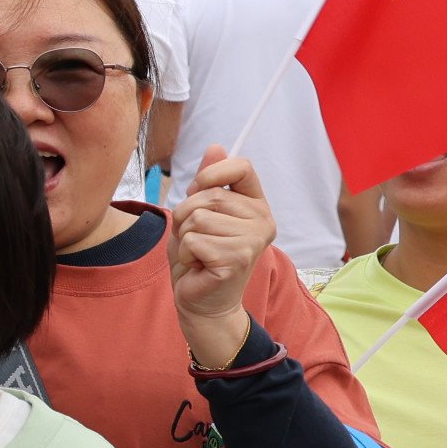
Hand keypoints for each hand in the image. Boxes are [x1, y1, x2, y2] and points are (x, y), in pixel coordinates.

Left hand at [165, 154, 274, 364]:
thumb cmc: (198, 256)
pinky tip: (199, 266)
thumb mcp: (198, 213)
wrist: (201, 302)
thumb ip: (208, 183)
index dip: (212, 173)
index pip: (242, 167)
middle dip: (185, 215)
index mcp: (255, 205)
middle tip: (195, 238)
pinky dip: (185, 253)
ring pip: (197, 218)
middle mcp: (262, 219)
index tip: (198, 189)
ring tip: (198, 253)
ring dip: (184, 237)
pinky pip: (192, 239)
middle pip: (208, 195)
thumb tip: (216, 146)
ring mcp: (253, 240)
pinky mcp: (237, 258)